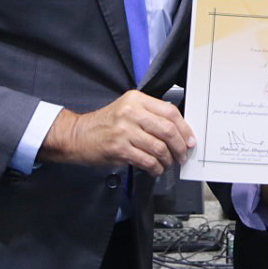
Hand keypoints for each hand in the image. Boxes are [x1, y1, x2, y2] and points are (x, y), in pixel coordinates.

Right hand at [39, 89, 195, 176]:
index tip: (190, 140)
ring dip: (168, 160)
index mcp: (137, 99)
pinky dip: (156, 168)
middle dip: (180, 146)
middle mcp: (131, 112)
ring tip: (168, 163)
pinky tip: (156, 169)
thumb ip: (150, 114)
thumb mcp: (127, 108)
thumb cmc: (105, 124)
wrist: (77, 135)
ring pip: (159, 147)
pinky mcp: (118, 149)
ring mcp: (124, 131)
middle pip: (168, 130)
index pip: (170, 112)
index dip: (185, 128)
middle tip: (183, 155)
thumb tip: (178, 131)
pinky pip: (146, 160)